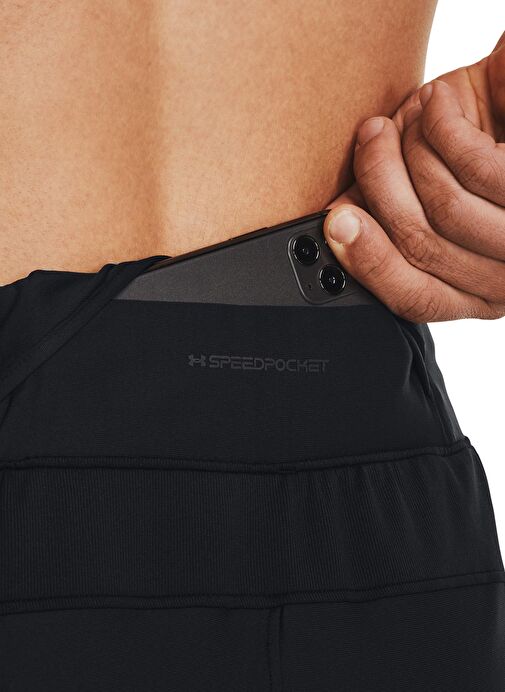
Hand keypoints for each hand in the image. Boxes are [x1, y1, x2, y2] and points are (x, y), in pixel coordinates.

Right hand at [323, 33, 504, 321]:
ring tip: (418, 110)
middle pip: (421, 246)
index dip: (369, 261)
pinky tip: (440, 103)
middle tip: (371, 135)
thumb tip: (334, 228)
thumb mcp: (429, 195)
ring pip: (445, 207)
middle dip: (381, 182)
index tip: (335, 222)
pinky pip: (474, 167)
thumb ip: (387, 219)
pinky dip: (444, 127)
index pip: (416, 297)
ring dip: (416, 147)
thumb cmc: (485, 151)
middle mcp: (502, 280)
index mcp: (477, 293)